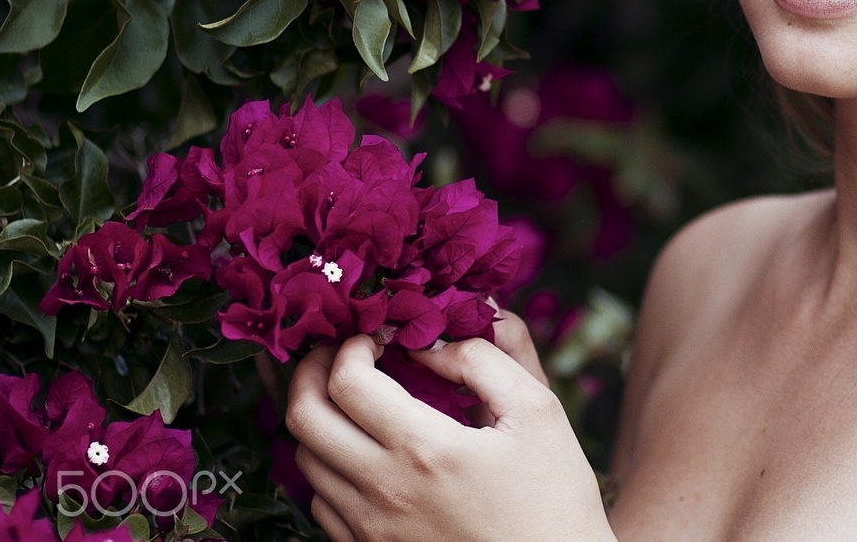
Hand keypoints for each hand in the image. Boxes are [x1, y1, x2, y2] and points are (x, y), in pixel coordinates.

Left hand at [286, 330, 611, 541]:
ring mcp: (371, 528)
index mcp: (424, 449)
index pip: (346, 381)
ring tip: (352, 397)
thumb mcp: (538, 411)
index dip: (351, 344)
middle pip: (304, 417)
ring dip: (319, 416)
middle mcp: (384, 491)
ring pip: (304, 460)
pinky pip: (321, 503)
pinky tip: (364, 449)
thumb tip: (433, 339)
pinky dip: (329, 465)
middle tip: (340, 352)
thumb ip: (484, 360)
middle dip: (312, 370)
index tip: (375, 333)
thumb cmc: (553, 495)